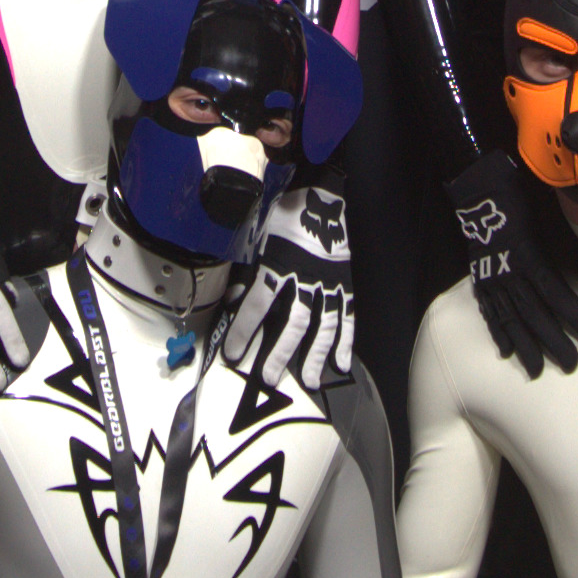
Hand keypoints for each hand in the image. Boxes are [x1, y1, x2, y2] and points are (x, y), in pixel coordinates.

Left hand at [222, 181, 353, 389]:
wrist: (321, 196)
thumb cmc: (284, 217)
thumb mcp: (257, 238)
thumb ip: (245, 272)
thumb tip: (230, 301)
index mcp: (277, 265)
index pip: (256, 306)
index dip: (244, 331)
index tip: (233, 355)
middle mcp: (304, 278)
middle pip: (292, 323)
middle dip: (280, 353)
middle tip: (269, 378)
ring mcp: (328, 283)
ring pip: (322, 325)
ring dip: (316, 355)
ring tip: (310, 381)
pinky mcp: (345, 283)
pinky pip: (346, 316)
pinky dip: (345, 341)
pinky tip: (341, 363)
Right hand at [447, 151, 577, 375]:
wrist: (481, 192)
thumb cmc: (521, 201)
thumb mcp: (549, 218)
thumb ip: (567, 247)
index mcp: (530, 258)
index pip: (557, 295)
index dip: (575, 316)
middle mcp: (510, 275)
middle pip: (535, 314)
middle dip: (554, 341)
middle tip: (571, 364)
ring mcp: (493, 280)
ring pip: (511, 320)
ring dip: (526, 347)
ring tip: (537, 370)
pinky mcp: (481, 281)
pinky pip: (490, 312)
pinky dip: (498, 333)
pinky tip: (506, 352)